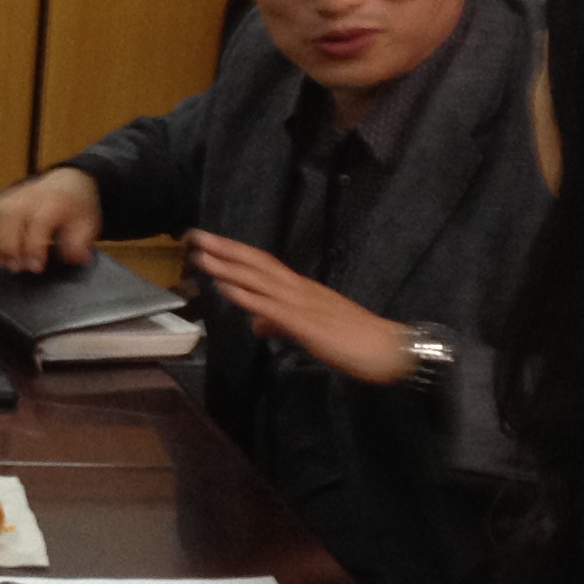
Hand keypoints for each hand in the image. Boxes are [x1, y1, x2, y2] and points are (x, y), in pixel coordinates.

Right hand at [0, 168, 100, 271]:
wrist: (66, 182)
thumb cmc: (76, 207)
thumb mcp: (89, 223)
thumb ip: (80, 243)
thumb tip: (75, 258)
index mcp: (53, 201)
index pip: (38, 220)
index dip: (34, 246)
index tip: (37, 267)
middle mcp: (27, 196)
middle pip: (8, 217)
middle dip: (9, 247)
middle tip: (17, 267)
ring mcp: (8, 196)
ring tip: (4, 261)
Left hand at [185, 231, 414, 381]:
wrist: (389, 348)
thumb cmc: (354, 340)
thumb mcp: (308, 331)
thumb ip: (280, 324)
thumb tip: (255, 323)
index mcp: (301, 289)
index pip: (262, 264)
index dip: (236, 252)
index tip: (209, 241)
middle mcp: (298, 288)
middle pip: (256, 263)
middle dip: (225, 249)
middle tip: (194, 235)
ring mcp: (301, 303)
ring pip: (259, 279)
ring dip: (228, 267)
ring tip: (200, 255)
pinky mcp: (304, 322)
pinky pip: (269, 306)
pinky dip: (245, 295)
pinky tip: (226, 288)